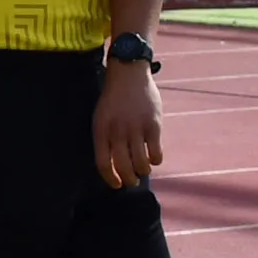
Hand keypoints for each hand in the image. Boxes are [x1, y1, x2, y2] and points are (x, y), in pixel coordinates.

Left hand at [93, 60, 163, 187]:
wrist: (128, 73)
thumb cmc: (113, 98)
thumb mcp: (101, 117)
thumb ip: (106, 138)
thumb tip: (114, 163)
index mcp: (101, 130)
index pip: (103, 163)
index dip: (110, 178)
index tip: (116, 184)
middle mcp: (117, 131)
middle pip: (123, 166)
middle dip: (128, 179)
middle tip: (132, 181)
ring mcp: (136, 128)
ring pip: (141, 163)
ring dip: (143, 171)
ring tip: (143, 169)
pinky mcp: (153, 125)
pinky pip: (156, 152)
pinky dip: (156, 160)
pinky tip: (154, 158)